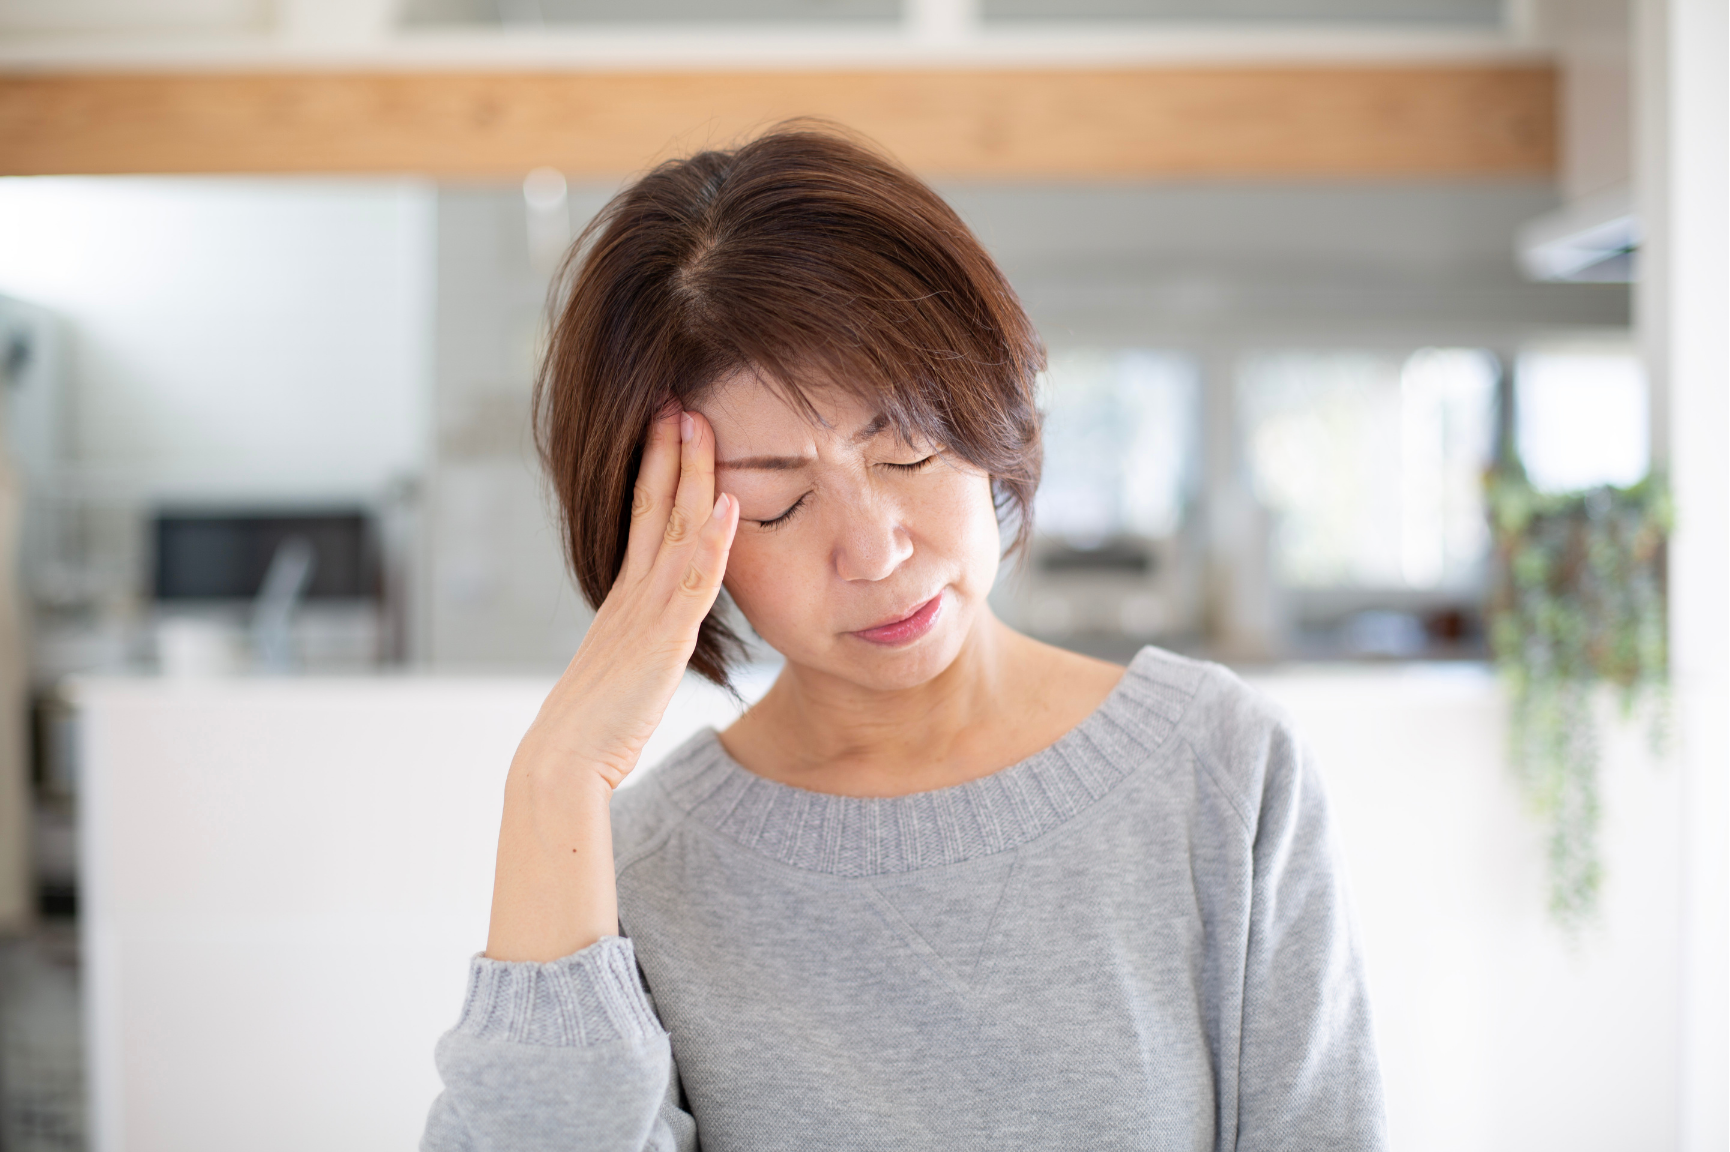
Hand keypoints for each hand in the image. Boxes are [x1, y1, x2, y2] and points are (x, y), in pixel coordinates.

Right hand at [516, 406, 740, 788]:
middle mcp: (632, 593)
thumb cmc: (591, 727)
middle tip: (679, 397)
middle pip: (654, 506)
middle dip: (670, 450)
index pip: (643, 517)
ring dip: (692, 474)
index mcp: (624, 598)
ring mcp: (646, 612)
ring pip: (675, 529)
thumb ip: (639, 640)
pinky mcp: (662, 640)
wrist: (560, 761)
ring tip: (701, 422)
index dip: (658, 469)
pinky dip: (712, 542)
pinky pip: (693, 582)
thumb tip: (651, 629)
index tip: (670, 425)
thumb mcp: (621, 668)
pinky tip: (729, 506)